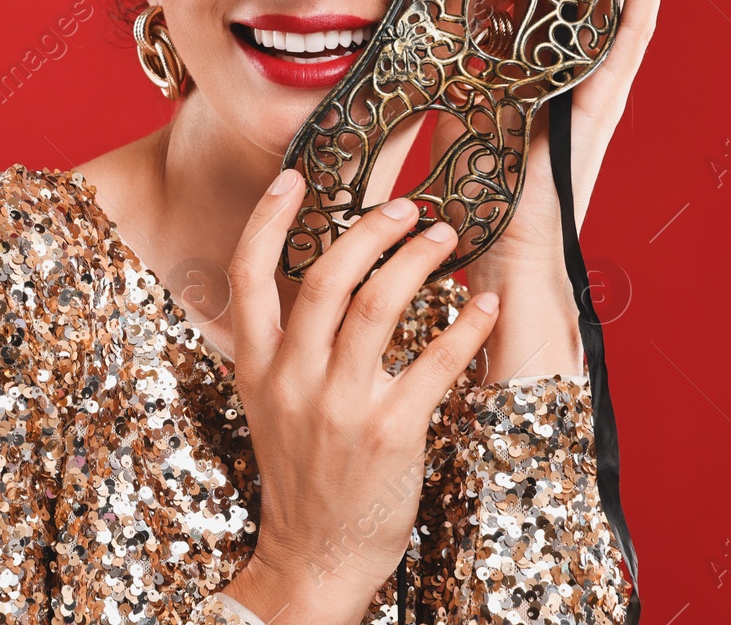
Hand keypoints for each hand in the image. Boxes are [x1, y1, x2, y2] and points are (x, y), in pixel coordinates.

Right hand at [217, 169, 500, 624]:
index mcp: (255, 365)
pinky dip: (465, 326)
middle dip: (369, 230)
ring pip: (378, 306)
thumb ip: (282, 343)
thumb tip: (319, 277)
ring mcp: (340, 406)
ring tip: (445, 238)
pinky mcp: (391, 433)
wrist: (315, 552)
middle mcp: (292, 378)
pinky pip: (434, 362)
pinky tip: (482, 305)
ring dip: (418, 261)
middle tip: (405, 207)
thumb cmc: (301, 470)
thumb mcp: (267, 401)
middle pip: (325, 277)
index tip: (295, 178)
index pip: (248, 274)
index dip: (269, 219)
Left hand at [427, 0, 662, 380]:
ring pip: (605, 8)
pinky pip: (620, 47)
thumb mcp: (447, 144)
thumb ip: (439, 106)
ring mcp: (586, 105)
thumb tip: (405, 65)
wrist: (502, 290)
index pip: (537, 16)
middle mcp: (564, 95)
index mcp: (526, 99)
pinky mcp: (595, 121)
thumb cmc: (473, 231)